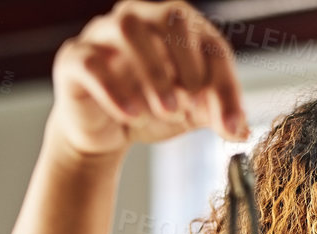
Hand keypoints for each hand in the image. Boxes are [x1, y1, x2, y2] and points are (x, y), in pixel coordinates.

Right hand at [48, 0, 248, 159]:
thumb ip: (218, 117)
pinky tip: (132, 114)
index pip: (210, 43)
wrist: (105, 134)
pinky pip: (91, 61)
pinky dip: (115, 88)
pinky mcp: (74, 58)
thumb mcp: (192, 115)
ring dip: (154, 70)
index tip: (229, 123)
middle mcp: (141, 20)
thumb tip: (242, 130)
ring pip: (128, 27)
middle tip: (194, 103)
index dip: (225, 83)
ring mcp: (104, 35)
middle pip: (170, 17)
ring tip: (166, 109)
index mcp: (177, 30)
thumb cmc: (152, 112)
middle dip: (188, 62)